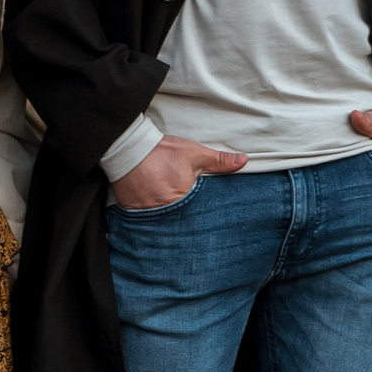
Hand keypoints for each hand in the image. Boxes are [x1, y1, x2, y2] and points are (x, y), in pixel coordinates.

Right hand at [110, 132, 247, 211]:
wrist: (128, 148)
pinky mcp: (133, 212)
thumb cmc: (163, 151)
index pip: (199, 216)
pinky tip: (153, 214)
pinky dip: (150, 217)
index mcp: (183, 199)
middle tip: (189, 220)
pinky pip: (145, 220)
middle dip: (186, 222)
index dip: (203, 217)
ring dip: (168, 221)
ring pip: (163, 223)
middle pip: (181, 222)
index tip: (206, 218)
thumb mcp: (194, 154)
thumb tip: (243, 161)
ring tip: (171, 217)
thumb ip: (219, 161)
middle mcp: (165, 210)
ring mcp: (147, 214)